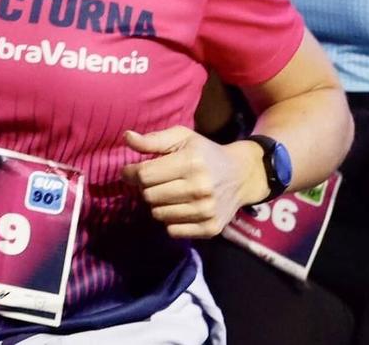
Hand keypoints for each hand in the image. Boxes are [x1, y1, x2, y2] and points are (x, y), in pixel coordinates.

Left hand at [120, 128, 259, 238]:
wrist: (241, 175)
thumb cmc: (205, 153)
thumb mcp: (181, 138)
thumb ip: (153, 140)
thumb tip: (127, 137)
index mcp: (190, 163)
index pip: (144, 175)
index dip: (131, 173)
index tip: (130, 171)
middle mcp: (199, 188)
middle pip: (149, 196)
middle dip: (145, 188)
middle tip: (155, 181)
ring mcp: (206, 211)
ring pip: (158, 214)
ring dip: (157, 204)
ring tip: (168, 193)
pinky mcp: (210, 229)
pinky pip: (172, 231)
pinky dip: (170, 220)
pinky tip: (180, 207)